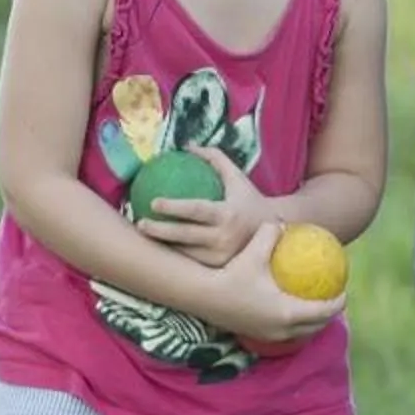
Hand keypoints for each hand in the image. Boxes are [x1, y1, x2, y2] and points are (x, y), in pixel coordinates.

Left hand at [136, 145, 273, 266]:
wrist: (274, 230)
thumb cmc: (249, 199)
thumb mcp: (236, 177)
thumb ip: (214, 159)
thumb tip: (187, 145)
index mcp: (228, 214)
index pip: (196, 210)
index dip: (174, 207)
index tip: (153, 202)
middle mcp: (225, 237)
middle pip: (186, 235)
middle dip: (160, 231)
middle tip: (140, 223)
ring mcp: (222, 257)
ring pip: (186, 253)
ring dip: (163, 245)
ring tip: (144, 237)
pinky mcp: (219, 268)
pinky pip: (193, 262)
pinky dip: (176, 255)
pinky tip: (160, 248)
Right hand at [202, 220, 342, 346]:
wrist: (202, 296)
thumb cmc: (232, 273)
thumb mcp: (255, 250)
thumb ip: (272, 233)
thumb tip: (283, 223)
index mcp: (289, 311)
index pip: (324, 310)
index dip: (338, 302)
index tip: (344, 291)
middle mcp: (283, 328)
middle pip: (317, 326)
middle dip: (329, 314)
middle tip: (333, 298)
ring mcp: (270, 335)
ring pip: (301, 332)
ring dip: (312, 322)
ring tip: (315, 305)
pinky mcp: (257, 336)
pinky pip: (285, 333)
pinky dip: (294, 324)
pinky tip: (290, 311)